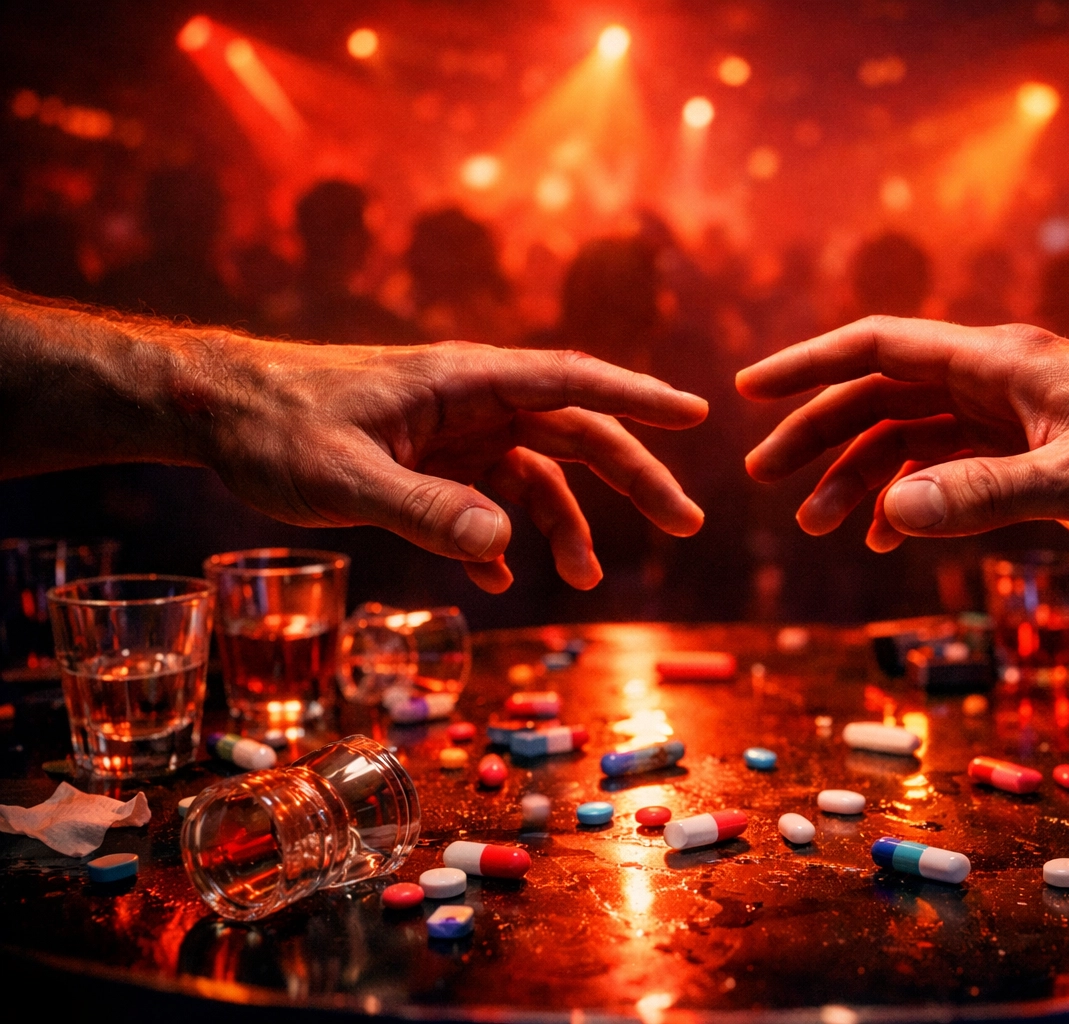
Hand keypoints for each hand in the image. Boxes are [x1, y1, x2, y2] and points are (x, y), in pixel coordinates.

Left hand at [202, 339, 706, 591]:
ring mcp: (453, 433)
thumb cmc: (275, 427)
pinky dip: (500, 539)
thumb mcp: (345, 477)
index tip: (695, 414)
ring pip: (535, 474)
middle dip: (633, 476)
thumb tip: (507, 546)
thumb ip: (426, 511)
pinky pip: (486, 499)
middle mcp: (471, 402)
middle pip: (574, 432)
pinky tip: (496, 581)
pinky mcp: (429, 462)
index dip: (638, 398)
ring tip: (583, 581)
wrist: (216, 411)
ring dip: (565, 525)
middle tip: (686, 522)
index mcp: (463, 381)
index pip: (571, 381)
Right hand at [736, 316, 1068, 556]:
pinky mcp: (1029, 452)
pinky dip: (909, 496)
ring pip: (909, 434)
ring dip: (860, 473)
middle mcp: (994, 380)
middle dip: (818, 431)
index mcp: (998, 363)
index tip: (749, 390)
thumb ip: (984, 495)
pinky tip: (888, 536)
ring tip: (820, 524)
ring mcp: (1009, 416)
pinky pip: (947, 466)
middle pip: (880, 393)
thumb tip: (890, 511)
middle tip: (766, 477)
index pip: (880, 348)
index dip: (808, 366)